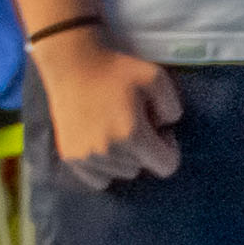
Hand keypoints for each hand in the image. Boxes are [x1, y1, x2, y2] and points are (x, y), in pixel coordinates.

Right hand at [34, 30, 187, 183]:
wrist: (71, 64)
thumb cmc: (115, 70)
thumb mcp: (156, 78)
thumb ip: (173, 107)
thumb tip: (166, 127)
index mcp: (132, 136)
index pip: (167, 167)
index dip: (169, 148)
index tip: (158, 130)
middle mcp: (109, 152)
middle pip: (143, 168)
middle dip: (144, 149)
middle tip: (133, 123)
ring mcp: (87, 157)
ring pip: (121, 174)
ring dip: (124, 158)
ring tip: (115, 129)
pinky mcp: (70, 157)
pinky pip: (99, 180)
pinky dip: (104, 168)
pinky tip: (102, 144)